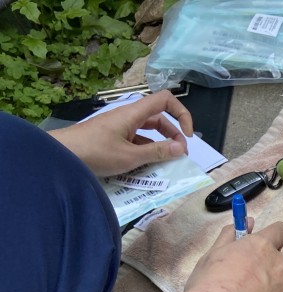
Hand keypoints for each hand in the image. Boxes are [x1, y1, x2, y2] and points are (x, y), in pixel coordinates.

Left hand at [49, 90, 193, 176]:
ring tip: (164, 163)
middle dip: (173, 134)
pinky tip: (144, 165)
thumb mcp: (130, 156)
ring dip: (160, 144)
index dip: (182, 114)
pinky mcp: (111, 137)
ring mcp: (119, 126)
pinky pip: (135, 139)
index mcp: (134, 113)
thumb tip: (181, 148)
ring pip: (147, 130)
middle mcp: (128, 116)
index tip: (187, 135)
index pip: (165, 100)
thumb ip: (157, 152)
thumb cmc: (95, 152)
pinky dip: (145, 150)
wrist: (60, 155)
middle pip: (159, 118)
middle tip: (179, 154)